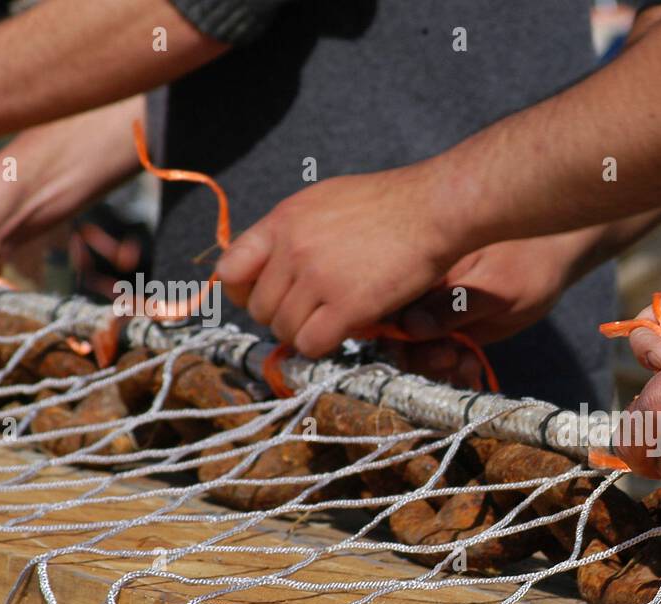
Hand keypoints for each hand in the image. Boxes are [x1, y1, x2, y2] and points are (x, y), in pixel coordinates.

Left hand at [216, 167, 462, 357]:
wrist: (432, 209)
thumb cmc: (389, 204)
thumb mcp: (325, 201)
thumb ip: (294, 231)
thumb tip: (276, 263)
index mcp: (282, 221)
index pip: (228, 271)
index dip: (243, 293)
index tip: (268, 297)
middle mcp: (292, 250)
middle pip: (259, 309)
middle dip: (282, 317)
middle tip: (312, 314)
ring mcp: (318, 278)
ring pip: (284, 330)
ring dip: (305, 334)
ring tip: (332, 322)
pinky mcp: (347, 305)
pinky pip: (311, 344)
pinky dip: (323, 345)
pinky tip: (344, 331)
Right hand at [395, 230, 593, 384]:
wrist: (554, 257)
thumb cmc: (527, 260)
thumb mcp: (495, 286)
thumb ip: (454, 306)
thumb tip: (409, 326)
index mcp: (419, 272)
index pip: (386, 309)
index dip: (396, 339)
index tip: (428, 351)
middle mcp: (419, 293)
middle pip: (397, 336)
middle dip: (421, 358)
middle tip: (452, 358)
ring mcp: (435, 313)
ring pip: (418, 352)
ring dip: (439, 368)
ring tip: (468, 363)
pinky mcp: (452, 329)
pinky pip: (440, 356)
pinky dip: (453, 369)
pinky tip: (472, 368)